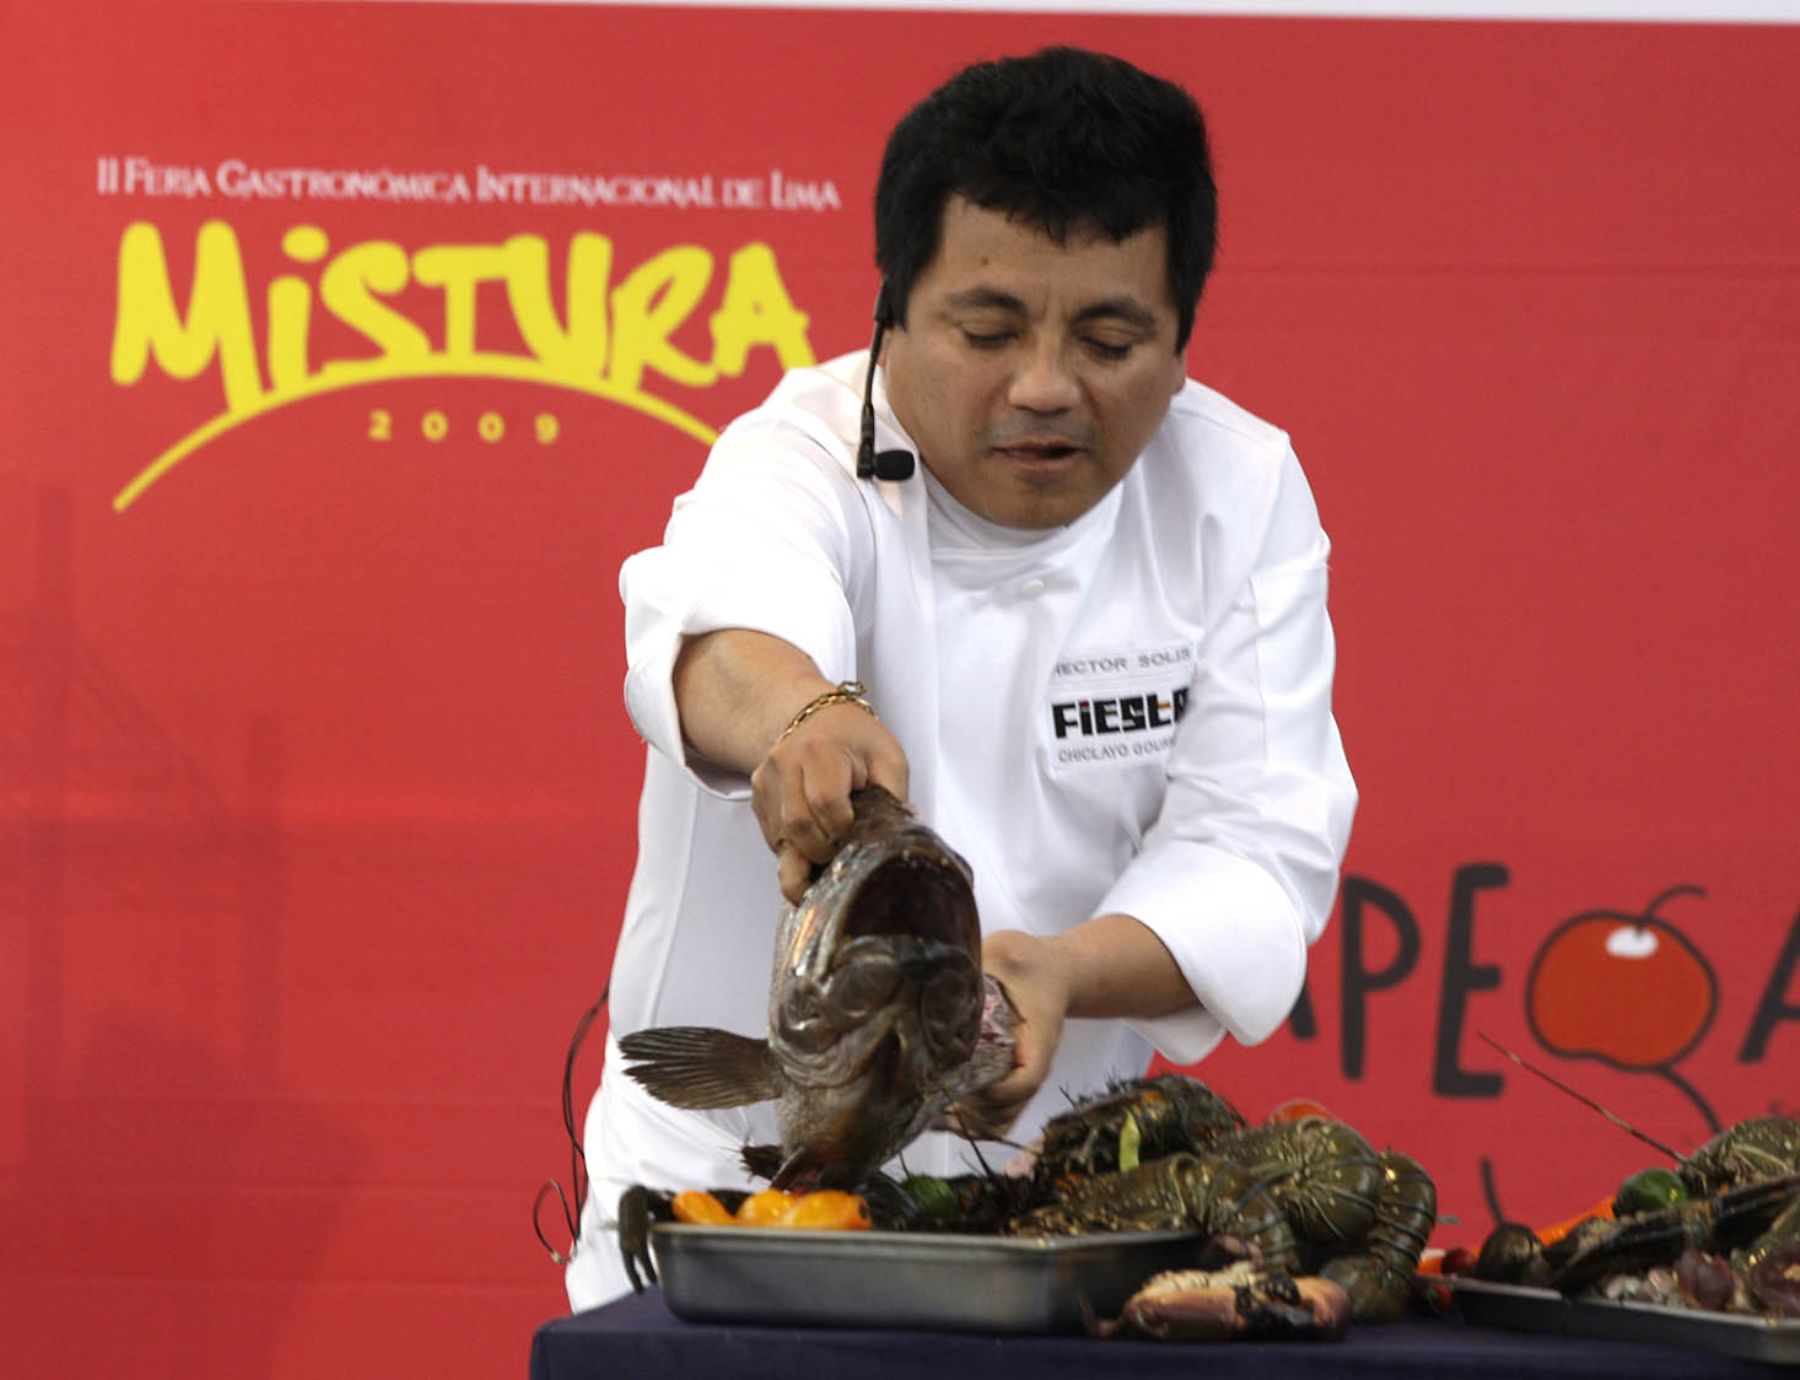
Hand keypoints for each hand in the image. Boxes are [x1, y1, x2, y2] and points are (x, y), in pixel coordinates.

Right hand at [750, 701, 909, 902]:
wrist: (820, 720)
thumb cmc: (857, 740)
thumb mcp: (889, 761)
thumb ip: (892, 800)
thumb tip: (890, 843)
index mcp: (820, 749)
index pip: (826, 803)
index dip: (845, 830)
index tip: (858, 833)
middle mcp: (785, 762)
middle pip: (799, 827)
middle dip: (825, 850)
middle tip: (845, 849)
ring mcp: (767, 781)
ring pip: (782, 838)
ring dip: (808, 853)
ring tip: (832, 846)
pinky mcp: (758, 798)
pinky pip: (774, 838)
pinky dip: (796, 849)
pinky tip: (815, 839)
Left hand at [951, 929, 1072, 1139]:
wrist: (1055, 972)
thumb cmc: (1031, 962)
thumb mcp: (1007, 952)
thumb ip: (981, 962)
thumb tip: (939, 971)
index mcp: (1039, 1036)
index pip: (1027, 1078)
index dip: (997, 1089)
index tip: (964, 1078)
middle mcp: (1033, 1064)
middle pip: (1008, 1109)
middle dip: (971, 1109)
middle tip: (934, 1093)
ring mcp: (1021, 1076)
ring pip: (999, 1121)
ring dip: (967, 1120)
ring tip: (932, 1106)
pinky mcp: (1010, 1079)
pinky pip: (995, 1117)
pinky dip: (971, 1123)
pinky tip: (941, 1112)